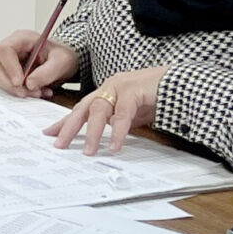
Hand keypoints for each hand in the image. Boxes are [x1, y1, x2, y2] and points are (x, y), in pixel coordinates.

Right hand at [0, 28, 78, 96]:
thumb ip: (47, 72)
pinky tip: (34, 92)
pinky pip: (4, 84)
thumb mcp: (62, 62)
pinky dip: (17, 92)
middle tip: (25, 93)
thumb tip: (30, 84)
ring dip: (13, 89)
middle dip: (8, 83)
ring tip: (36, 92)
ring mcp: (6, 60)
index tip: (19, 82)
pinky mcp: (7, 72)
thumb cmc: (62, 57)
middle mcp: (10, 48)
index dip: (9, 66)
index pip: (4, 49)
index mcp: (22, 38)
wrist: (63, 63)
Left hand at [46, 65, 166, 155]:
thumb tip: (107, 138)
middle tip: (59, 144)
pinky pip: (123, 114)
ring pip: (99, 110)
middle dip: (69, 127)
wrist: (182, 81)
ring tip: (89, 152)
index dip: (65, 121)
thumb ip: (120, 121)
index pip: (81, 107)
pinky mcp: (135, 90)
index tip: (50, 133)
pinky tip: (115, 146)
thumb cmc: (159, 96)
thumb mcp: (134, 113)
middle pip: (83, 108)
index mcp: (107, 91)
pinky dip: (119, 131)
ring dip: (93, 133)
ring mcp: (121, 86)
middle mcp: (110, 87)